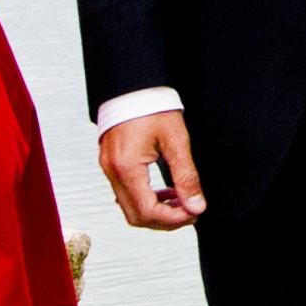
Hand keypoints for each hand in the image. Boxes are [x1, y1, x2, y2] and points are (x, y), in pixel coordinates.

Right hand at [97, 109, 203, 230]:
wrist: (133, 85)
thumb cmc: (153, 106)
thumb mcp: (176, 140)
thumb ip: (186, 176)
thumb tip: (196, 207)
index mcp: (126, 167)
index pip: (147, 212)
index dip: (173, 219)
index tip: (194, 213)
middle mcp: (112, 171)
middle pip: (136, 216)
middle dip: (165, 220)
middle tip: (190, 211)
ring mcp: (108, 168)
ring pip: (130, 208)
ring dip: (156, 211)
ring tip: (181, 201)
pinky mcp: (111, 164)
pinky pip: (126, 194)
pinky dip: (146, 200)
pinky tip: (166, 191)